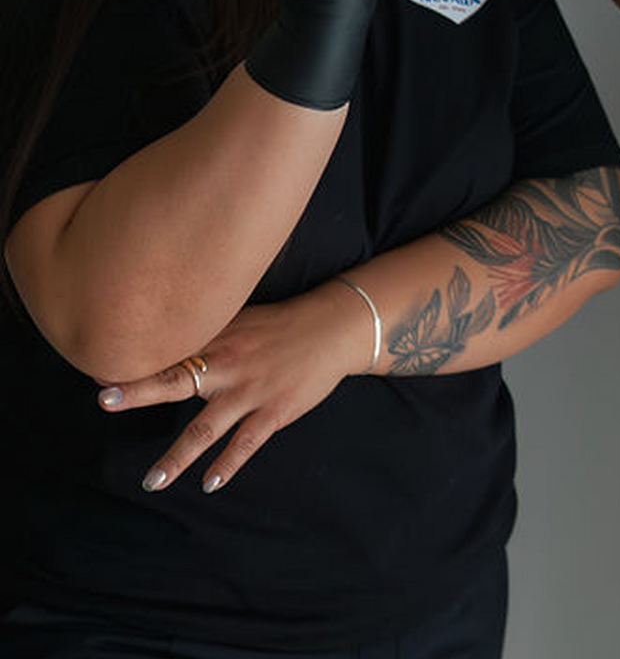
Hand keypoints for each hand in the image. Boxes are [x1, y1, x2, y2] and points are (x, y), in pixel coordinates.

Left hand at [97, 284, 368, 493]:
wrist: (334, 328)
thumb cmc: (279, 326)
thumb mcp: (240, 320)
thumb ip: (203, 337)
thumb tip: (160, 348)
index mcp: (218, 340)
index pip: (169, 353)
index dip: (136, 364)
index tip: (101, 372)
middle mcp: (229, 364)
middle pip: (178, 379)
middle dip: (140, 390)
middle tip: (105, 400)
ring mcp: (252, 390)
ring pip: (206, 428)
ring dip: (177, 456)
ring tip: (152, 482)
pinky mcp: (275, 411)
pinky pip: (246, 443)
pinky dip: (227, 465)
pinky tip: (210, 483)